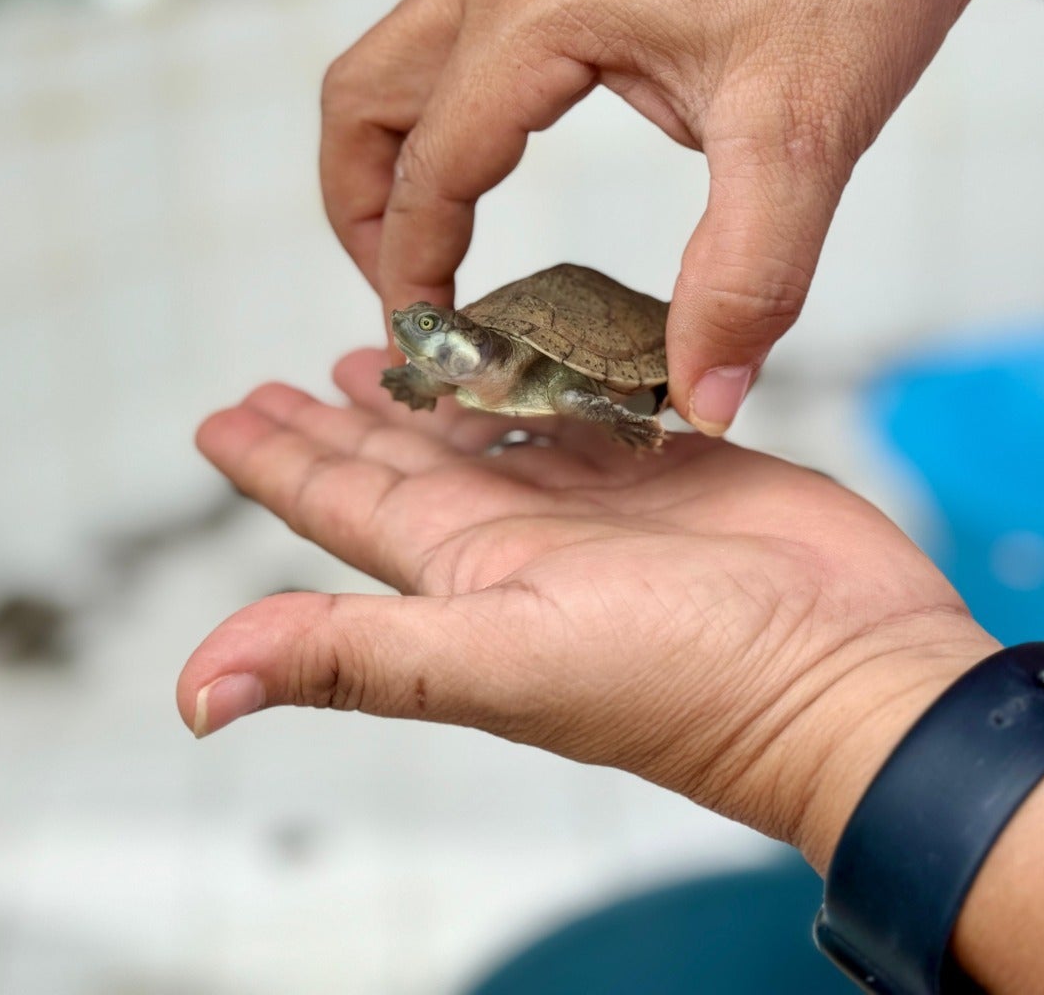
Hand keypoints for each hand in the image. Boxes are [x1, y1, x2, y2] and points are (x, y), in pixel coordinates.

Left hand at [179, 350, 995, 866]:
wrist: (848, 676)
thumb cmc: (683, 682)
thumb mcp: (495, 661)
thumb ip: (350, 660)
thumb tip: (194, 693)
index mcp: (463, 573)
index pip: (343, 505)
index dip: (278, 462)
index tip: (221, 418)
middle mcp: (519, 537)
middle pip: (405, 461)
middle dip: (342, 420)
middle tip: (287, 375)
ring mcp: (599, 503)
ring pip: (493, 428)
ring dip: (437, 394)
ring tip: (388, 349)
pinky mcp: (675, 464)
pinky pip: (592, 404)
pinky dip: (552, 376)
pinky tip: (528, 350)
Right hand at [320, 0, 1043, 434]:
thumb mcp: (802, 136)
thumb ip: (744, 280)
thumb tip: (701, 400)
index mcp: (537, 11)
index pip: (429, 168)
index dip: (413, 272)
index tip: (430, 350)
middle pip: (363, 97)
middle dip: (361, 210)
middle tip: (407, 299)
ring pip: (402, 56)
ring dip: (397, 156)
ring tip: (437, 247)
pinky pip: (464, 33)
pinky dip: (452, 112)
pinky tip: (517, 161)